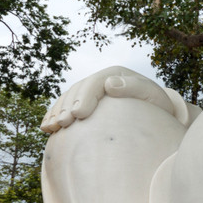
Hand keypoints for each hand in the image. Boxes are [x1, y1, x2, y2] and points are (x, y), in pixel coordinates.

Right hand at [41, 66, 176, 132]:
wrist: (154, 113)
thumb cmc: (156, 105)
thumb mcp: (152, 95)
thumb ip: (135, 88)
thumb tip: (110, 84)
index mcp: (115, 74)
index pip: (96, 82)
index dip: (85, 96)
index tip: (79, 114)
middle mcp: (100, 81)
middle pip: (78, 90)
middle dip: (68, 106)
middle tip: (64, 123)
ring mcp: (90, 92)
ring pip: (68, 99)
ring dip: (57, 112)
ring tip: (51, 127)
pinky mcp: (83, 104)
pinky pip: (64, 108)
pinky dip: (54, 116)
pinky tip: (46, 128)